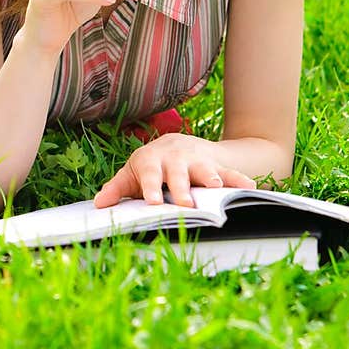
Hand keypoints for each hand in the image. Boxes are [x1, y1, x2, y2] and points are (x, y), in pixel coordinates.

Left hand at [93, 134, 256, 207]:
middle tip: (186, 204)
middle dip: (181, 188)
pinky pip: (228, 173)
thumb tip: (99, 204)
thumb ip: (118, 188)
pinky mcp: (215, 165)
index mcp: (151, 160)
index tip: (152, 202)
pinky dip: (238, 179)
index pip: (150, 174)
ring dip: (210, 179)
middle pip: (178, 173)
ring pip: (204, 170)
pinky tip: (249, 187)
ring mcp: (196, 161)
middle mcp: (174, 158)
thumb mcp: (133, 173)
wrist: (179, 144)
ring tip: (216, 190)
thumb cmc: (152, 165)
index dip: (151, 188)